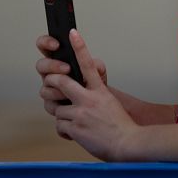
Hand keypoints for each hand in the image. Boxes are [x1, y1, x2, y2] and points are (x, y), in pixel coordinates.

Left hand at [43, 30, 136, 160]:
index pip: (88, 64)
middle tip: (51, 83)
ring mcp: (81, 113)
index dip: (79, 47)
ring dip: (61, 115)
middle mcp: (89, 99)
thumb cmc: (120, 125)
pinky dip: (64, 131)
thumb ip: (94, 94)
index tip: (73, 33)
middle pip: (61, 82)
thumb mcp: (110, 103)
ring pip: (57, 108)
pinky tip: (75, 134)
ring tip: (72, 121)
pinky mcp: (75, 128)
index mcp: (100, 91)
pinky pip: (59, 126)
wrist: (127, 144)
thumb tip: (78, 92)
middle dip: (52, 81)